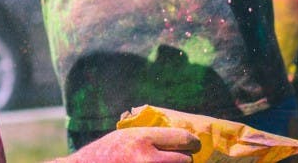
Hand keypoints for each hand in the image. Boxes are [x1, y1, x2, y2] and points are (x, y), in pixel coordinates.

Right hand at [62, 127, 199, 161]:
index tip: (191, 145)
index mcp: (142, 139)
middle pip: (186, 160)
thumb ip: (153, 138)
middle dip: (181, 160)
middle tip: (172, 159)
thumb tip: (186, 142)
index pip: (184, 139)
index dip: (191, 143)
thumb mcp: (127, 136)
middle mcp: (148, 159)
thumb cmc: (106, 153)